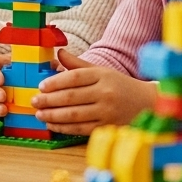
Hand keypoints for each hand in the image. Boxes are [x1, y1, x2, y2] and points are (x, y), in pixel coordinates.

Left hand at [31, 49, 157, 134]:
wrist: (147, 104)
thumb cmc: (118, 85)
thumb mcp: (100, 71)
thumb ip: (77, 64)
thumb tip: (58, 52)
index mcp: (101, 76)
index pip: (74, 78)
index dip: (55, 82)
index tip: (41, 86)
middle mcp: (105, 93)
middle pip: (71, 97)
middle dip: (49, 100)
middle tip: (34, 101)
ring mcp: (107, 112)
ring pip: (74, 115)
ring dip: (53, 115)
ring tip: (39, 114)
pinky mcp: (108, 127)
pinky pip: (81, 129)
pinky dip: (65, 128)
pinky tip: (53, 125)